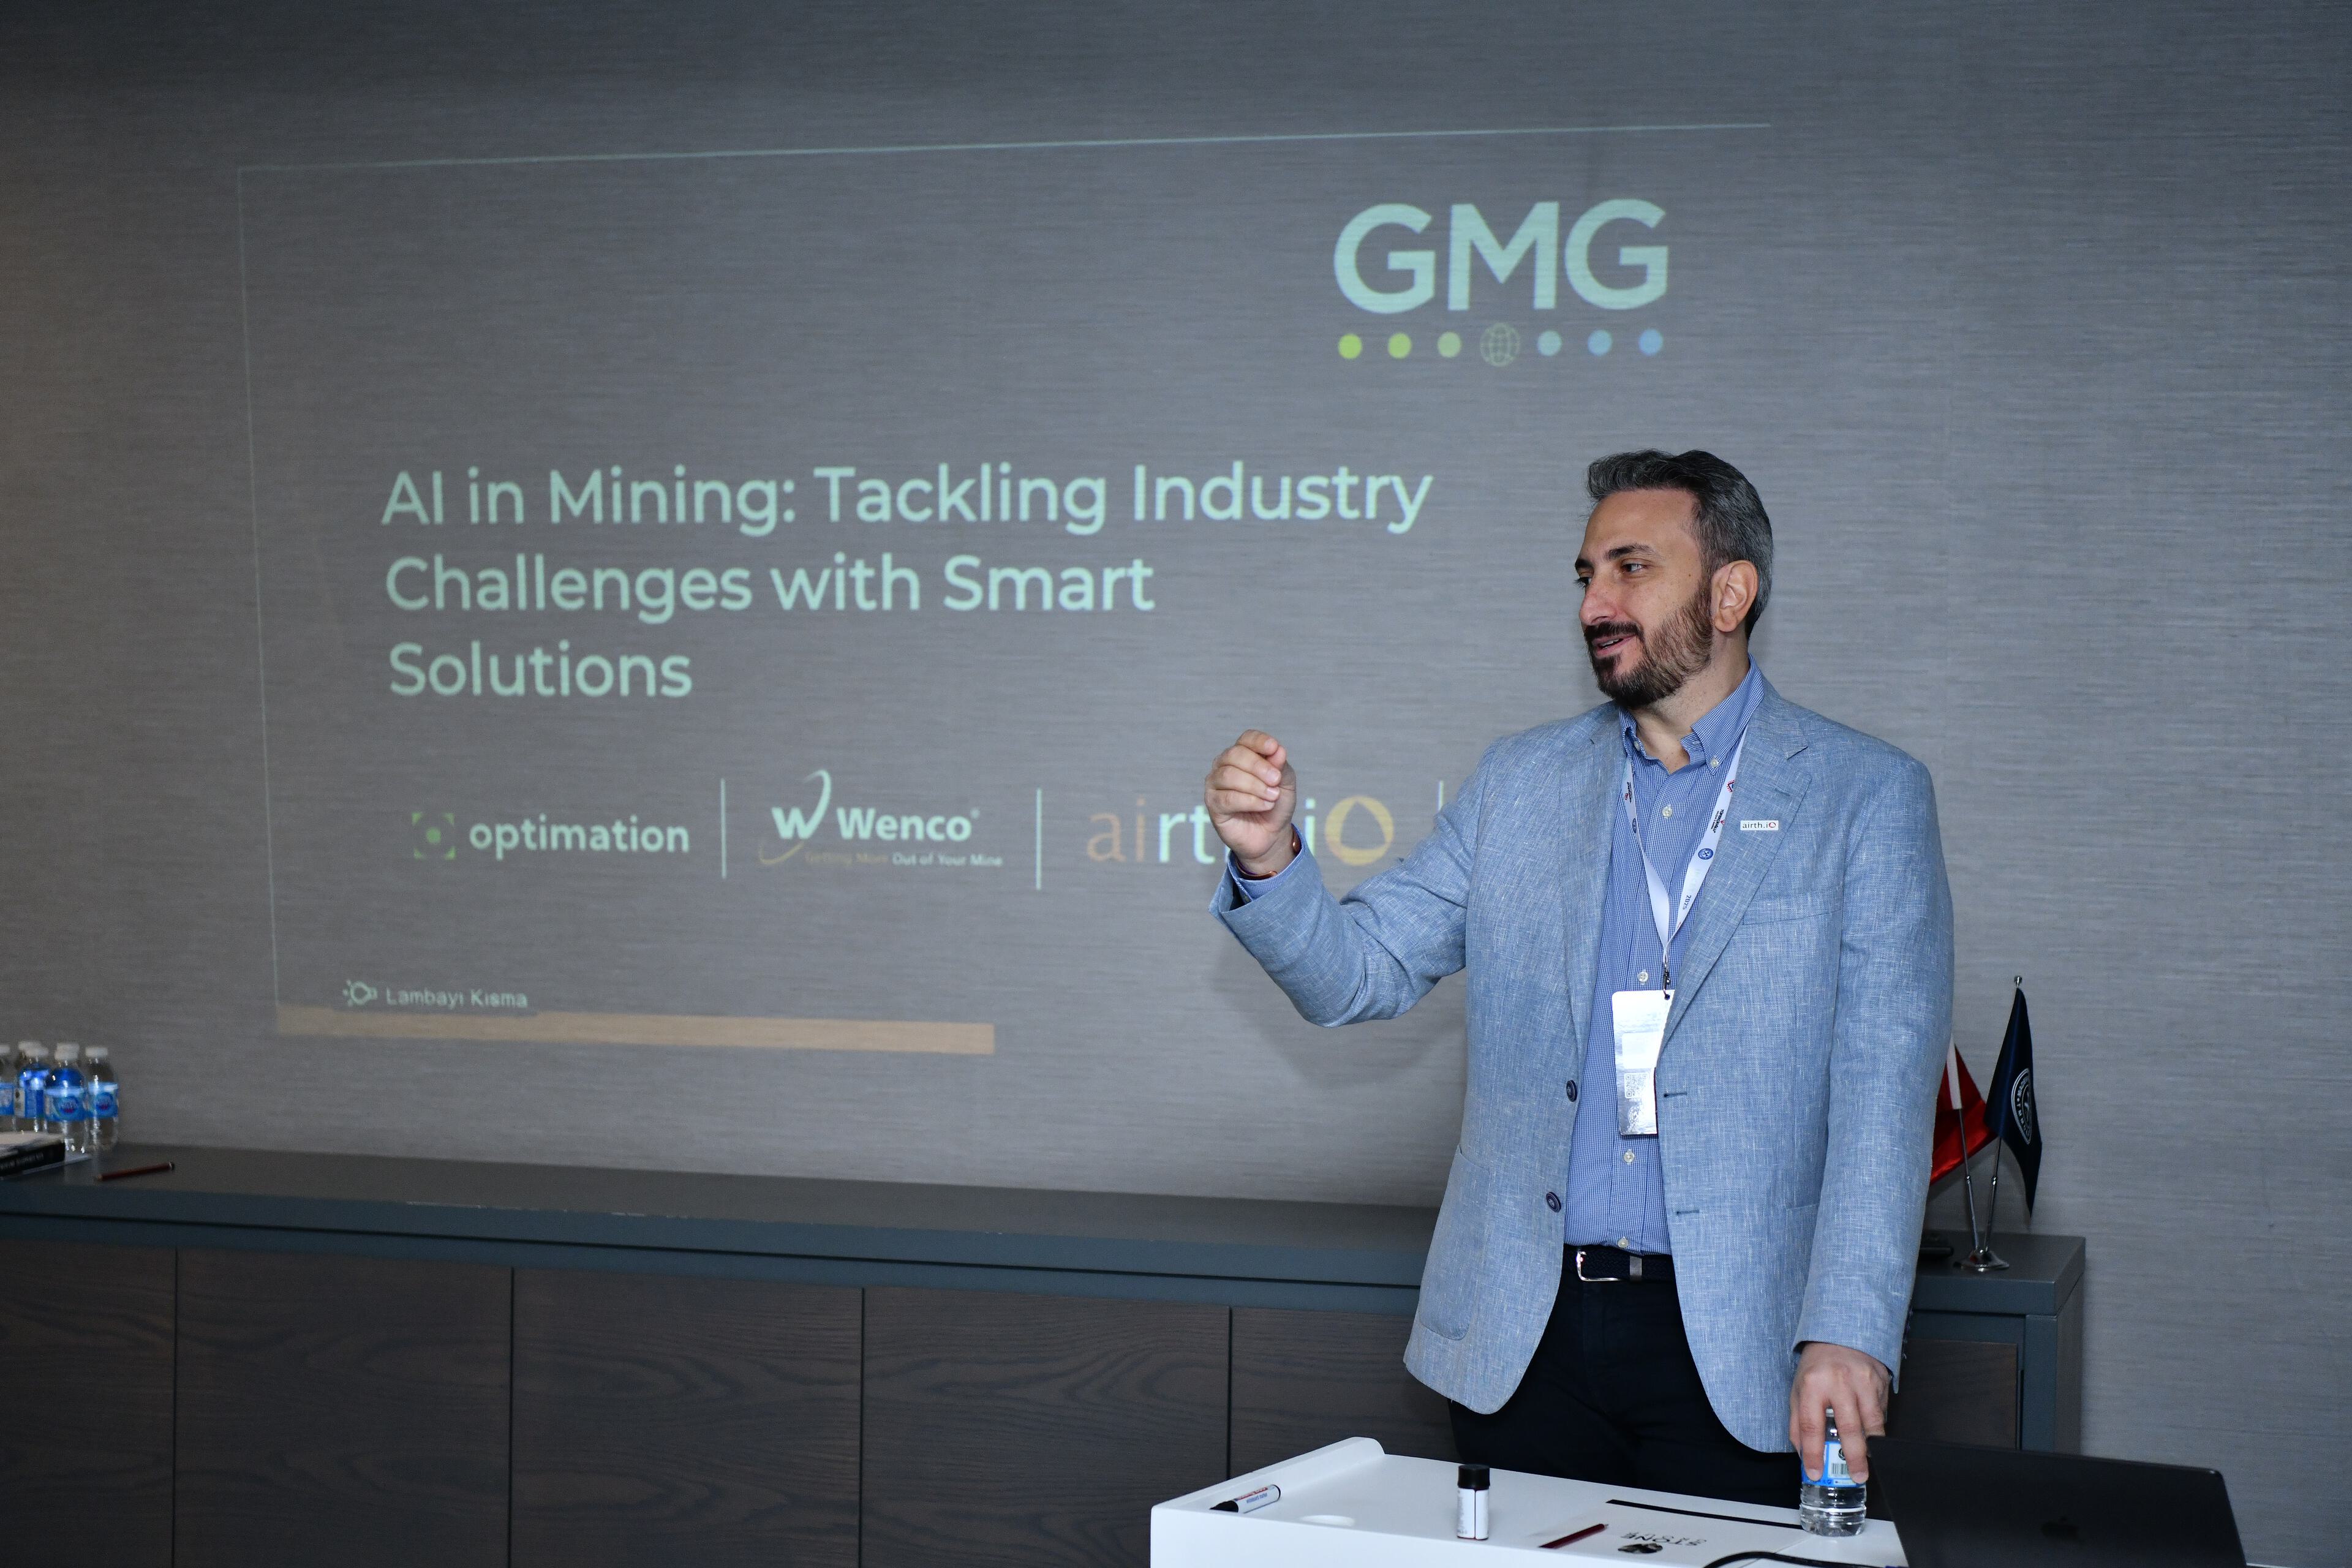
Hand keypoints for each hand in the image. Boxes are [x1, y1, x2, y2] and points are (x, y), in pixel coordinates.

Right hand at [1204, 730, 1297, 876]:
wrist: (1271, 834)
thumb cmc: (1275, 804)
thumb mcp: (1285, 783)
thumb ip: (1281, 766)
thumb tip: (1278, 750)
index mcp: (1243, 754)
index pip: (1246, 739)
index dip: (1259, 741)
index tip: (1274, 748)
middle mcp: (1224, 765)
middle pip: (1235, 754)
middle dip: (1259, 767)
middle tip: (1276, 780)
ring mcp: (1215, 784)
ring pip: (1229, 775)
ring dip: (1256, 786)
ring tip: (1272, 797)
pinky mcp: (1213, 804)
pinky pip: (1227, 798)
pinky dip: (1250, 801)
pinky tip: (1264, 805)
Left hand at [1790, 1341, 1890, 1481]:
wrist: (1840, 1333)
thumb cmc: (1817, 1367)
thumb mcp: (1798, 1389)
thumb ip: (1798, 1421)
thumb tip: (1803, 1453)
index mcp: (1812, 1384)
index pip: (1811, 1426)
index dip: (1813, 1453)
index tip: (1815, 1473)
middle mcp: (1839, 1382)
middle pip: (1848, 1427)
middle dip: (1853, 1457)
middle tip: (1857, 1477)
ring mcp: (1863, 1381)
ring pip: (1871, 1423)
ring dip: (1872, 1447)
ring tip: (1869, 1463)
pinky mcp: (1881, 1381)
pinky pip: (1881, 1412)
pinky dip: (1877, 1429)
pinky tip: (1872, 1437)